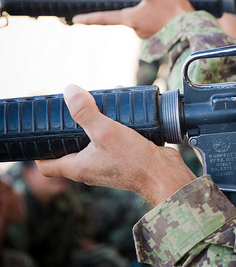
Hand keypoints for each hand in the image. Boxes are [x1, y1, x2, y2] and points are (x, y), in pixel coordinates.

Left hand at [37, 85, 196, 205]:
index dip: (40, 150)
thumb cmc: (135, 161)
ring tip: (100, 104)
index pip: (47, 166)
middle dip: (71, 128)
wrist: (165, 175)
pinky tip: (124, 111)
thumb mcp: (106, 131)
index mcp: (78, 167)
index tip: (42, 132)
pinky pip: (115, 140)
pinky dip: (116, 126)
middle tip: (74, 109)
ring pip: (95, 142)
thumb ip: (86, 112)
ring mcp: (109, 164)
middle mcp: (91, 168)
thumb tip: (69, 91)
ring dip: (97, 124)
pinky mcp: (126, 158)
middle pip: (71, 149)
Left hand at [72, 0, 194, 38]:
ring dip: (157, 9)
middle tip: (161, 0)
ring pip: (148, 17)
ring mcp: (151, 35)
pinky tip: (176, 12)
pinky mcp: (163, 36)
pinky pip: (159, 22)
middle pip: (133, 13)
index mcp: (131, 20)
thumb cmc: (172, 11)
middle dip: (144, 5)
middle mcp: (138, 30)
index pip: (105, 18)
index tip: (76, 21)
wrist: (194, 31)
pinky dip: (165, 15)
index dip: (90, 18)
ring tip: (172, 5)